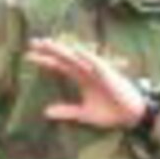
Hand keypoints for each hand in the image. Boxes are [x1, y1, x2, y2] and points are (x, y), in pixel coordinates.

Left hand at [24, 38, 145, 130]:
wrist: (131, 116)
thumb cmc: (111, 112)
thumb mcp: (84, 114)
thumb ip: (67, 111)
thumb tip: (45, 112)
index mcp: (82, 78)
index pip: (59, 66)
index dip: (44, 61)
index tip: (28, 56)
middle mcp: (88, 70)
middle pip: (65, 57)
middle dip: (49, 49)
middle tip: (32, 42)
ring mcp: (98, 70)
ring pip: (77, 56)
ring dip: (63, 49)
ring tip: (48, 43)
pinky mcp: (109, 74)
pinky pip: (96, 63)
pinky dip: (86, 57)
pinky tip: (74, 51)